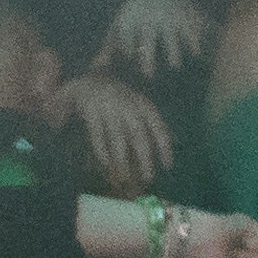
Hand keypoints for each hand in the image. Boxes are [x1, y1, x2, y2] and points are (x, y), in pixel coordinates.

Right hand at [50, 73, 175, 185]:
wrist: (90, 79)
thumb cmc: (119, 99)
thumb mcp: (138, 106)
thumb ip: (149, 125)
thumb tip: (165, 151)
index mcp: (143, 104)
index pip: (158, 127)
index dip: (164, 147)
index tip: (167, 166)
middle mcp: (128, 106)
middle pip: (138, 134)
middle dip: (144, 157)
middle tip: (148, 177)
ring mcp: (109, 108)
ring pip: (118, 136)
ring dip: (122, 158)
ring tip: (125, 177)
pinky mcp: (91, 111)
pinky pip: (97, 134)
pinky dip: (101, 150)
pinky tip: (106, 164)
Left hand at [100, 0, 213, 78]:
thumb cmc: (134, 19)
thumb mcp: (121, 28)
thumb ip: (109, 48)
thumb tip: (94, 68)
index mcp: (131, 19)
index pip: (126, 35)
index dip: (126, 48)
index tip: (128, 63)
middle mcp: (149, 18)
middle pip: (148, 37)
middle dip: (147, 56)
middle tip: (148, 76)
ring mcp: (168, 16)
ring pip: (170, 34)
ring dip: (173, 50)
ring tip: (174, 67)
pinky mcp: (185, 16)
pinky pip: (190, 29)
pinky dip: (193, 41)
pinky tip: (195, 54)